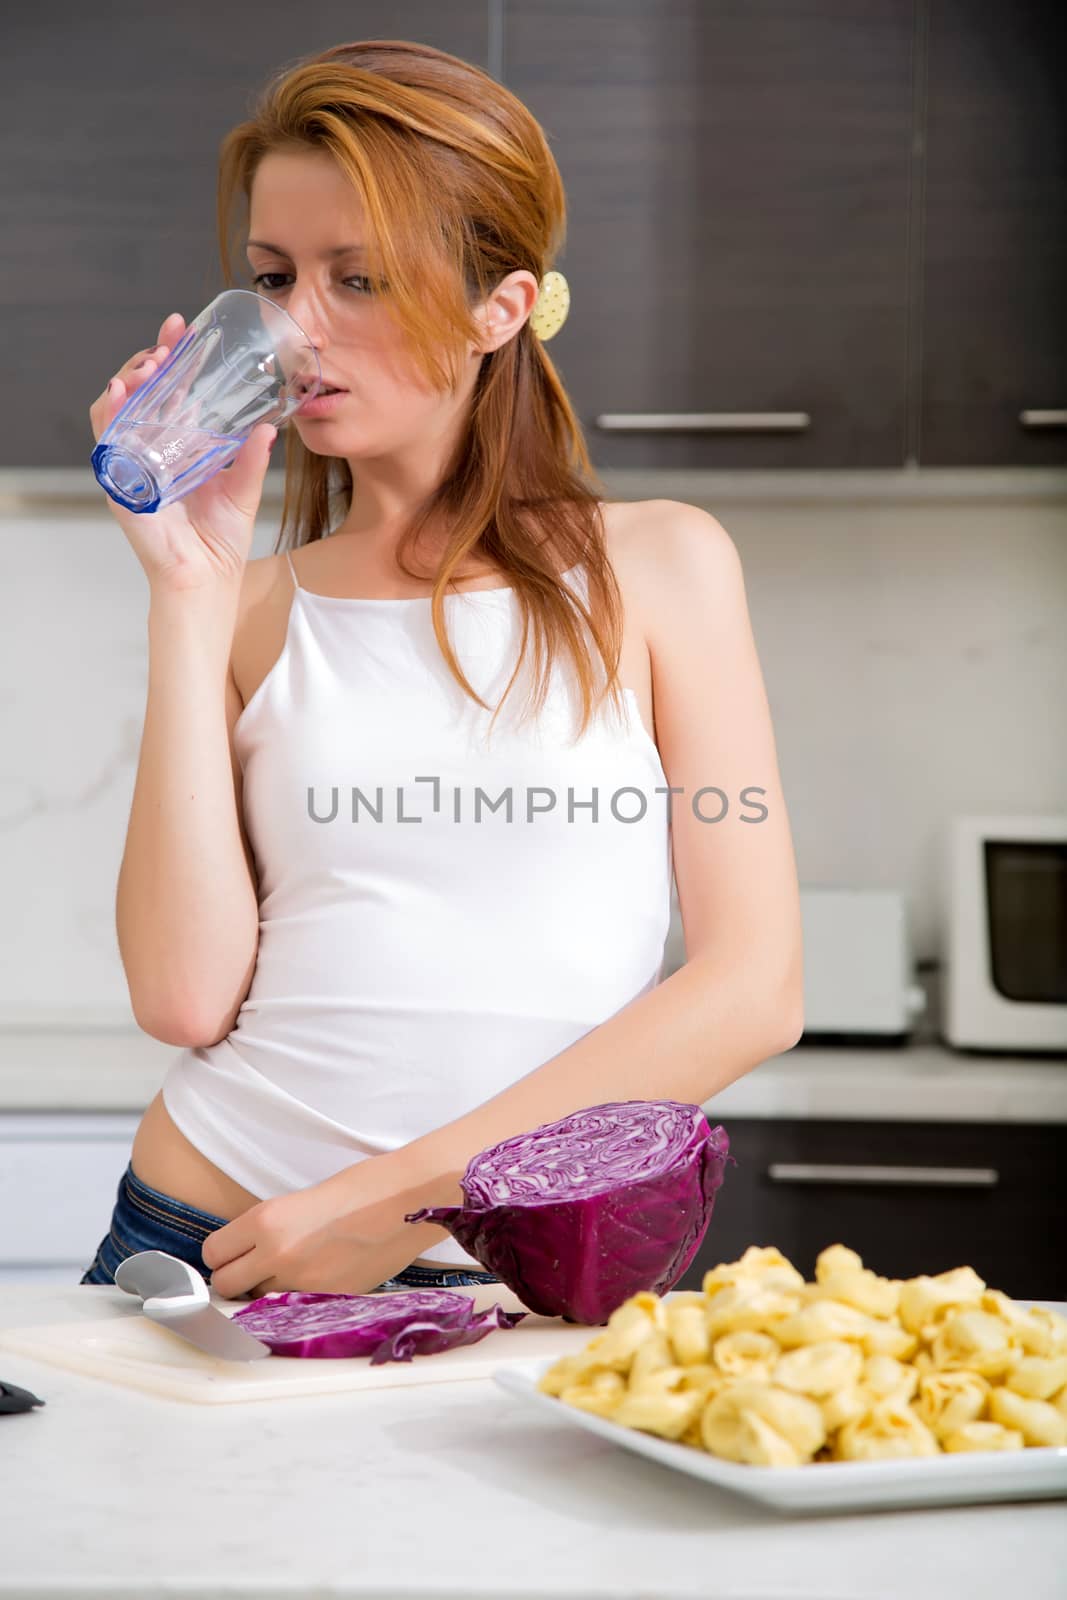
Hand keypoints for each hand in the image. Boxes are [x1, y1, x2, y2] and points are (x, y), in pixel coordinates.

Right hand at [90, 310, 276, 594]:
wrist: (206, 577)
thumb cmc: (220, 540)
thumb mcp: (242, 490)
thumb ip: (251, 458)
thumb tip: (270, 428)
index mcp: (178, 442)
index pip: (169, 389)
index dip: (171, 356)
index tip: (181, 329)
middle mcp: (151, 447)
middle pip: (141, 390)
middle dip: (149, 358)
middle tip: (167, 341)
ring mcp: (132, 462)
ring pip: (117, 406)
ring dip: (129, 379)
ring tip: (149, 364)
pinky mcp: (119, 481)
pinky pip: (105, 439)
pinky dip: (108, 412)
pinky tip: (118, 391)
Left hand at [200, 1159, 441, 1300]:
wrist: (408, 1201)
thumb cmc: (361, 1187)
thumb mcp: (300, 1200)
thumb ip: (271, 1229)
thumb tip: (252, 1253)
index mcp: (266, 1220)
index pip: (214, 1253)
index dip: (222, 1254)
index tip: (233, 1253)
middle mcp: (277, 1254)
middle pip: (226, 1285)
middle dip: (235, 1279)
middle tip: (253, 1269)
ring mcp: (303, 1282)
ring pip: (260, 1300)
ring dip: (268, 1290)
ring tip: (293, 1270)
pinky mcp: (329, 1299)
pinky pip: (297, 1306)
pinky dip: (300, 1297)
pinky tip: (319, 1276)